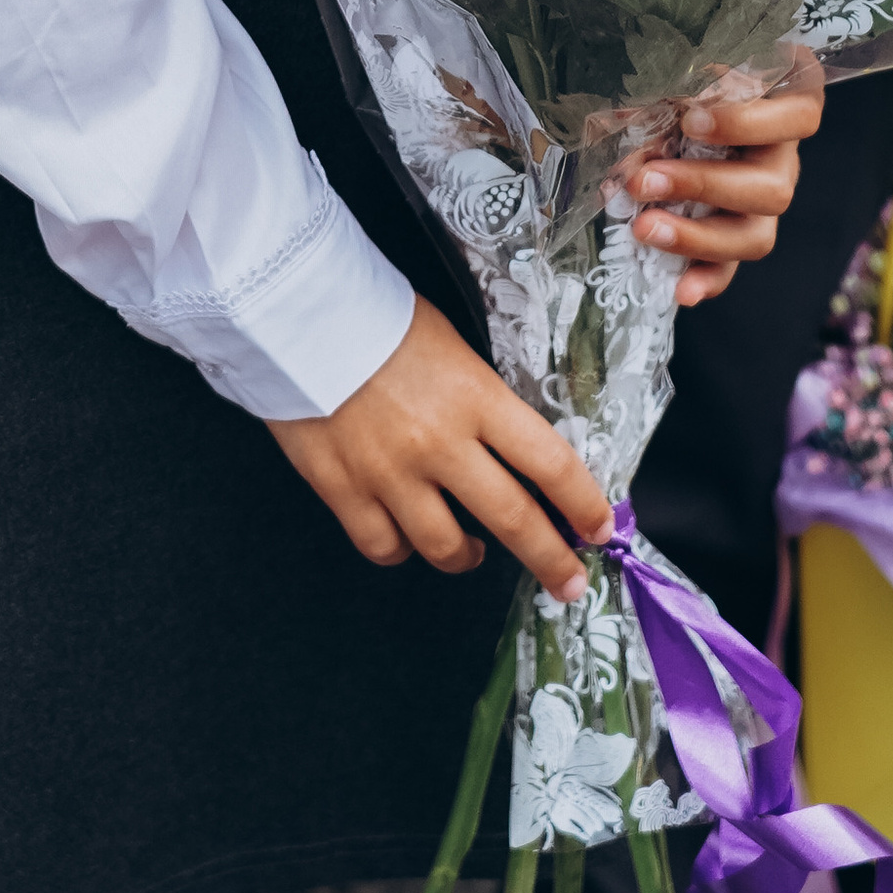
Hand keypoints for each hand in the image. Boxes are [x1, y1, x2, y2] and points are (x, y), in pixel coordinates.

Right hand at [269, 294, 613, 599]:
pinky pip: (385, 546)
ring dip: (469, 556)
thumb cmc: (375, 315)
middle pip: (512, 519)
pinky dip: (402, 548)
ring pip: (446, 547)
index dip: (583, 503)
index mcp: (474, 396)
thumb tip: (513, 449)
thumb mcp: (450, 345)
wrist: (292, 310)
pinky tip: (409, 533)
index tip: (600, 528)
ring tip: (474, 551)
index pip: (549, 462)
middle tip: (569, 582)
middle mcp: (438, 443)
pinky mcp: (342, 489)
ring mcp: (388, 473)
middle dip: (551, 559)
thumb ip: (480, 400)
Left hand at [628, 53, 825, 305]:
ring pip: (755, 236)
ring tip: (643, 228)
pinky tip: (680, 291)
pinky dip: (706, 279)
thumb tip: (633, 119)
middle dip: (702, 186)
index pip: (799, 116)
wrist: (689, 95)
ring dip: (695, 236)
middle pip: (771, 188)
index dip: (745, 123)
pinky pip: (733, 268)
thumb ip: (675, 89)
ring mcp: (766, 201)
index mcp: (789, 103)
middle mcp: (786, 157)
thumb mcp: (690, 70)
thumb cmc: (696, 73)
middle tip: (645, 180)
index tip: (690, 120)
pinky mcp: (740, 234)